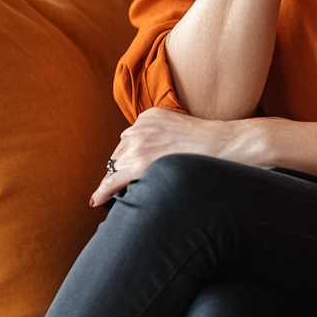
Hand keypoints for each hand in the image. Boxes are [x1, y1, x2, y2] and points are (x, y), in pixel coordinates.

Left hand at [90, 108, 253, 206]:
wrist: (220, 144)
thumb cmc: (205, 141)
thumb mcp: (176, 127)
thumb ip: (157, 136)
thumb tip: (140, 161)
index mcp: (147, 116)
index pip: (128, 141)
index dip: (130, 158)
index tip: (130, 168)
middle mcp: (139, 127)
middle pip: (119, 155)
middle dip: (125, 169)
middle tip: (138, 182)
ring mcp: (138, 144)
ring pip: (117, 168)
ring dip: (122, 180)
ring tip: (132, 192)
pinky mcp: (139, 162)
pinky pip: (113, 179)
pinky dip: (102, 190)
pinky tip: (96, 200)